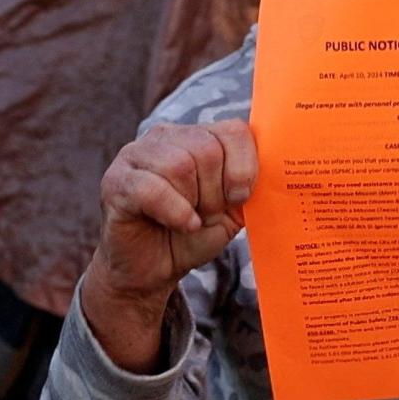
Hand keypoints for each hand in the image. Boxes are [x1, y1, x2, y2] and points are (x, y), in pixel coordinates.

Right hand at [82, 120, 256, 370]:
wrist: (154, 269)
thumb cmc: (196, 232)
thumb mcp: (234, 207)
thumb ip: (252, 182)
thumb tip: (283, 165)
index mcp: (199, 135)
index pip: (233, 130)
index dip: (243, 167)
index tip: (239, 198)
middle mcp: (167, 136)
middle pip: (207, 149)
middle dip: (216, 191)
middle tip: (208, 213)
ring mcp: (136, 154)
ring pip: (179, 165)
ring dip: (193, 203)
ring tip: (191, 219)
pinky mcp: (115, 181)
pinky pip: (151, 187)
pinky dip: (174, 211)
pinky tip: (182, 224)